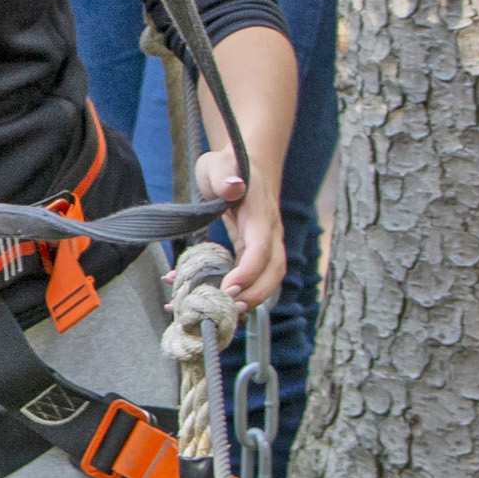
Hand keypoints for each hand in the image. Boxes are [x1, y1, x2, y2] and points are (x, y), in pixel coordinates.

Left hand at [192, 137, 285, 317]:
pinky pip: (251, 276)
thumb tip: (234, 185)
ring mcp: (265, 245)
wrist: (245, 165)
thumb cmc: (228, 164)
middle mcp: (269, 234)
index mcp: (261, 214)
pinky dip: (235, 291)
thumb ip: (224, 175)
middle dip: (254, 294)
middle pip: (273, 271)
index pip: (261, 249)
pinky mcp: (255, 252)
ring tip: (216, 313)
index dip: (248, 272)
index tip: (228, 287)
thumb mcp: (218, 164)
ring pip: (267, 279)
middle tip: (226, 309)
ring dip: (247, 299)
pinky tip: (205, 297)